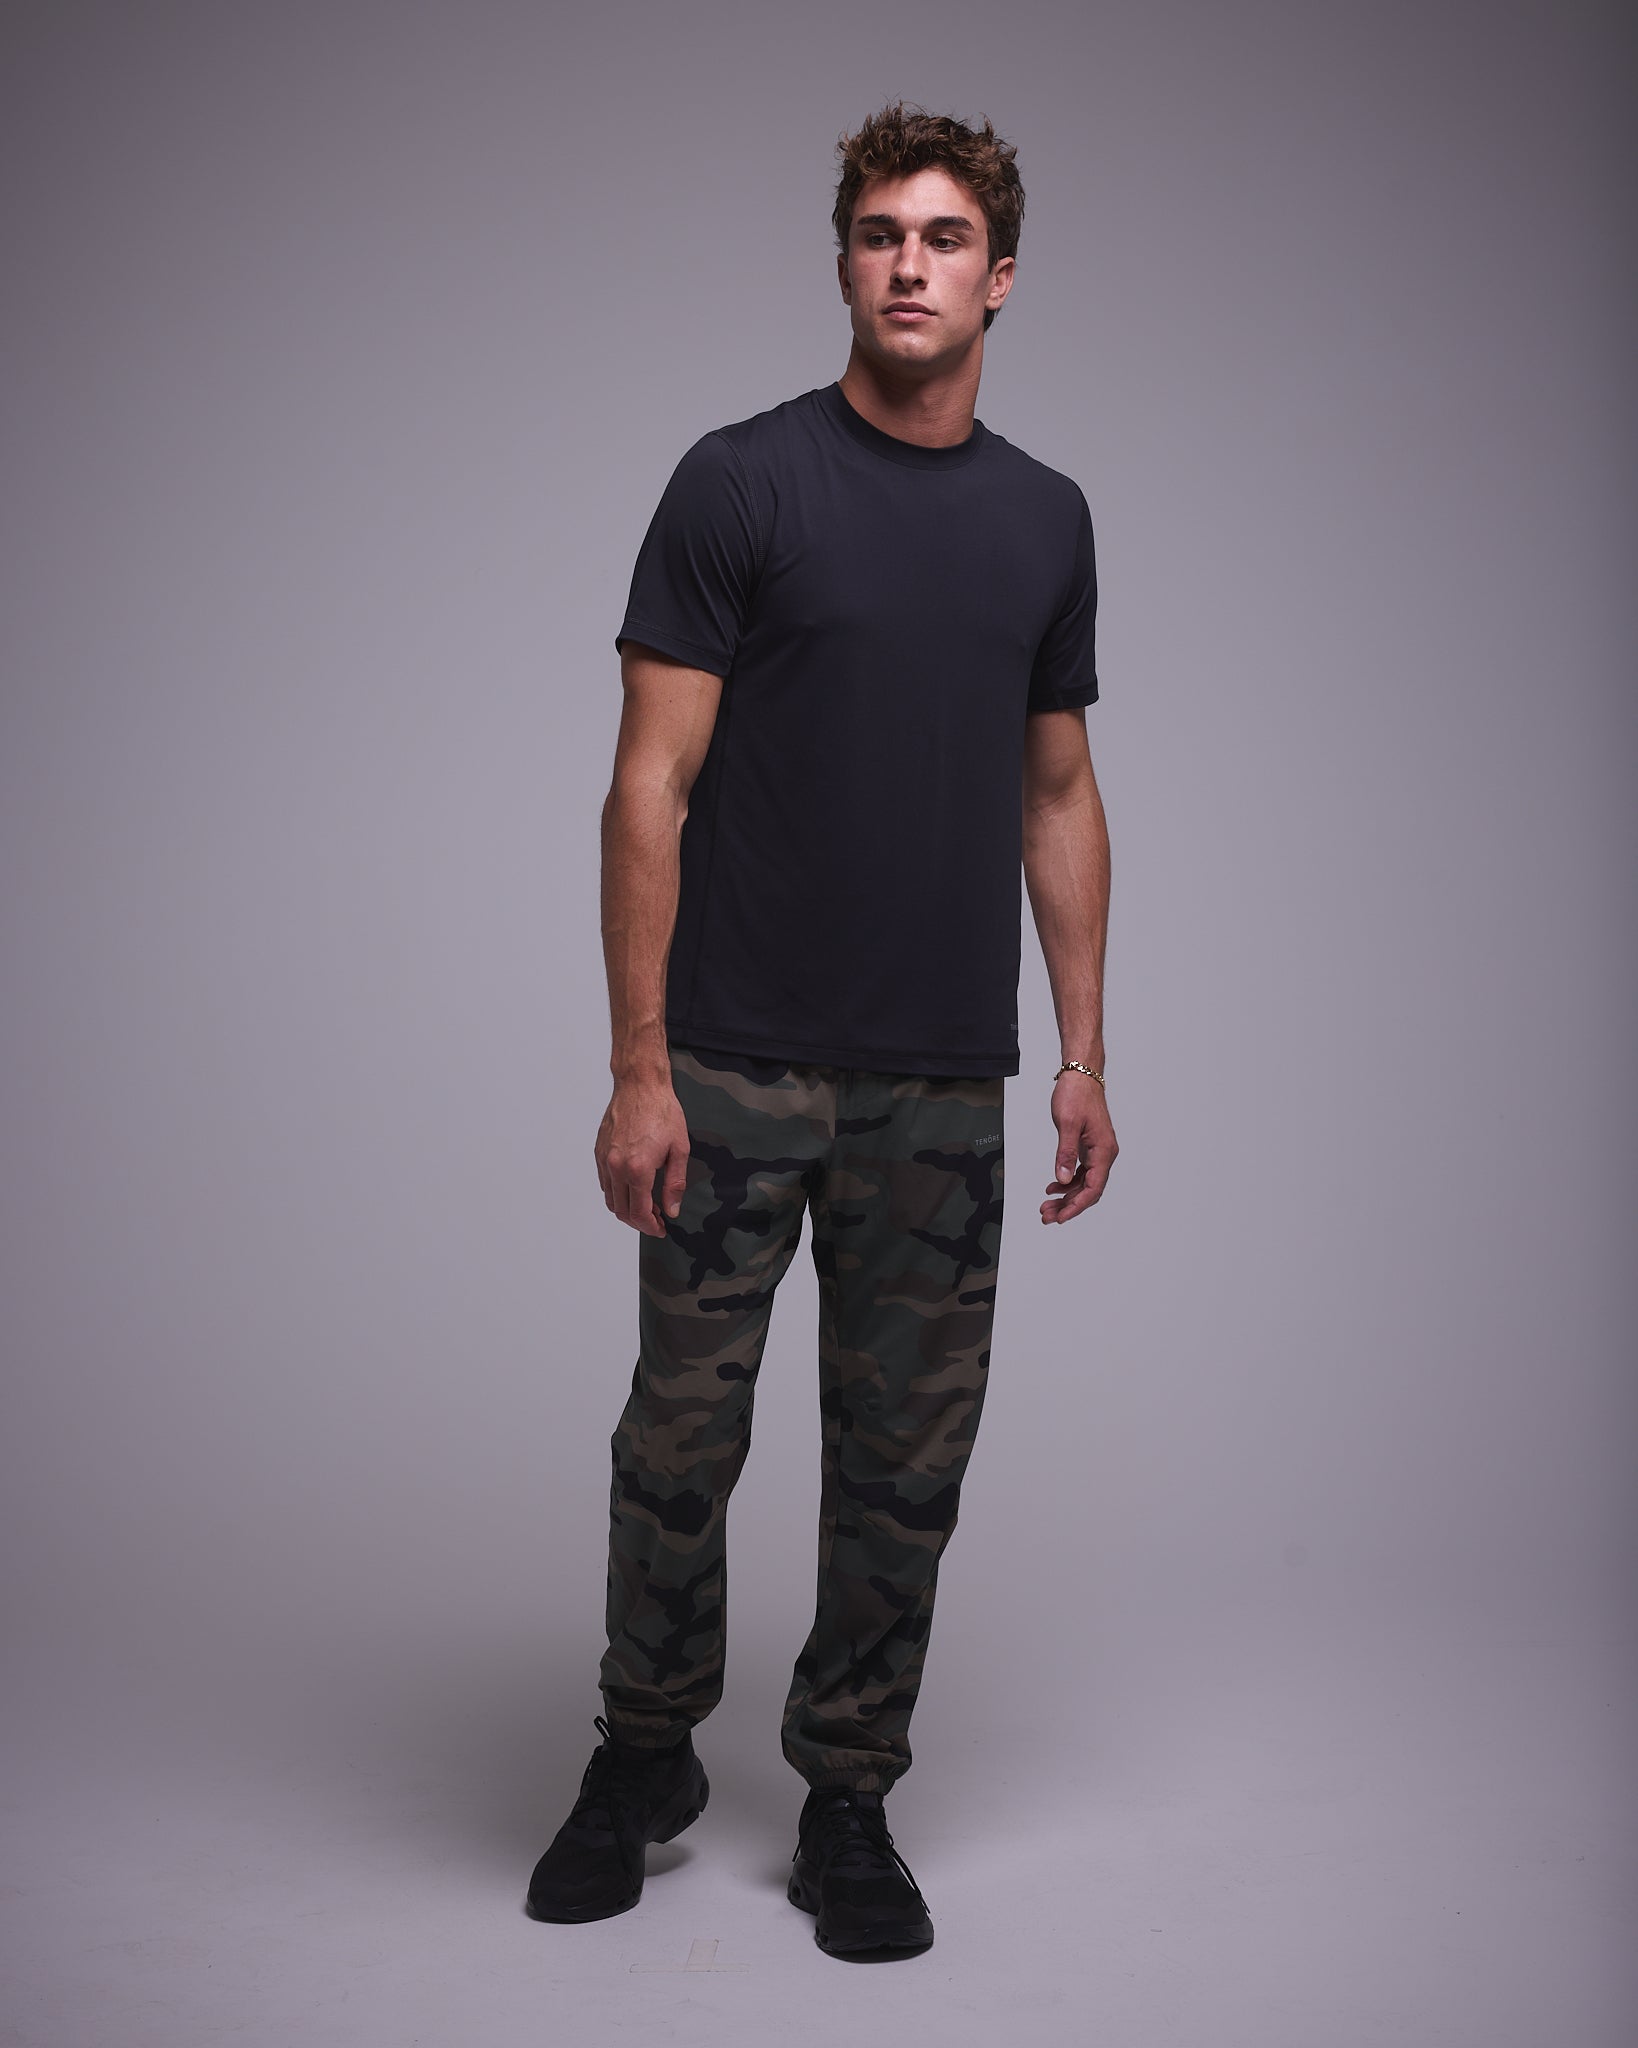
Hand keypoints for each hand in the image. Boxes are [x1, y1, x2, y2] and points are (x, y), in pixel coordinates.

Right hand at [596, 1074, 691, 1235]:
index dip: (651, 1227)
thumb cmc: (662, 1111)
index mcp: (637, 1169)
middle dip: (639, 1222)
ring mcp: (605, 1159)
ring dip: (627, 1209)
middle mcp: (616, 1167)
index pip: (640, 1212)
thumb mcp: (680, 1149)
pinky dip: (617, 1193)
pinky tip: (633, 1188)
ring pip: (610, 1199)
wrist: (640, 1085)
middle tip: (656, 1220)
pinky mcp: (599, 1152)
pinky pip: (605, 1182)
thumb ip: (675, 1184)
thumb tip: (672, 1209)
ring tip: (647, 1205)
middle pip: (622, 1211)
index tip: (661, 1229)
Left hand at [1040, 1072, 1117, 1223]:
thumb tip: (1063, 1178)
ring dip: (1066, 1196)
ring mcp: (1097, 1151)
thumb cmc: (1077, 1094)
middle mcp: (1104, 1153)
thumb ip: (1065, 1153)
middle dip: (1068, 1205)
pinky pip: (1081, 1172)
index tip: (1061, 1217)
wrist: (1081, 1075)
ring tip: (1047, 1205)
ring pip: (1083, 1182)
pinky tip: (1053, 1187)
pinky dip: (1067, 1181)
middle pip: (1089, 1189)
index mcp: (1104, 1150)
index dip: (1077, 1205)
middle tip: (1047, 1216)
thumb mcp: (1067, 1124)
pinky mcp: (1089, 1147)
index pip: (1093, 1187)